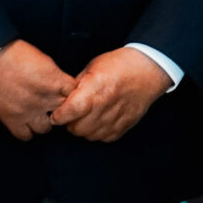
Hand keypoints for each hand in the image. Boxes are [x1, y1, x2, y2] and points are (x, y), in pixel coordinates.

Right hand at [0, 39, 74, 141]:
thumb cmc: (14, 54)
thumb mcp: (44, 59)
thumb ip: (57, 76)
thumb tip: (64, 87)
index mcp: (53, 81)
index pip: (74, 94)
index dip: (70, 93)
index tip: (64, 92)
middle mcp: (44, 99)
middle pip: (63, 112)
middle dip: (59, 107)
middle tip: (51, 102)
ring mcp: (28, 112)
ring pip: (46, 128)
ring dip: (44, 121)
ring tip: (38, 112)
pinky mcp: (12, 121)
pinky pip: (26, 136)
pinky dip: (27, 130)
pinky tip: (25, 121)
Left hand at [50, 47, 172, 142]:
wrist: (148, 69)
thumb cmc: (119, 64)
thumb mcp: (92, 67)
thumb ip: (76, 85)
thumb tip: (62, 100)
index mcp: (95, 88)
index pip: (70, 111)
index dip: (59, 116)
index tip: (55, 115)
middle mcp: (106, 105)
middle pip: (77, 128)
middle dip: (69, 124)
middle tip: (70, 115)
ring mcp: (117, 117)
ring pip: (89, 136)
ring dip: (83, 129)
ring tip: (85, 118)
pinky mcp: (125, 125)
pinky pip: (104, 138)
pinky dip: (98, 133)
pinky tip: (98, 121)